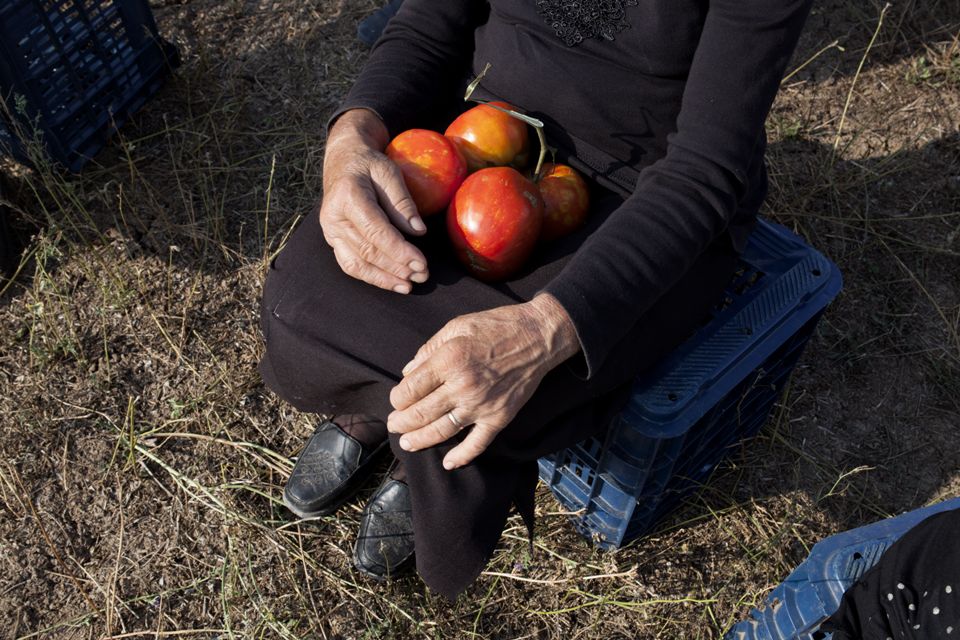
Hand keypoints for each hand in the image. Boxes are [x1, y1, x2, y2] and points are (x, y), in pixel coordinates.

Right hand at [319, 109, 428, 292]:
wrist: (343, 161)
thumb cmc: (369, 164)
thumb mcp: (389, 172)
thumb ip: (402, 201)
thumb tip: (419, 231)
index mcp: (348, 195)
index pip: (376, 231)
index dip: (399, 250)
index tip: (421, 262)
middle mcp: (333, 216)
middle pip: (367, 251)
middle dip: (397, 267)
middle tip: (423, 275)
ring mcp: (330, 231)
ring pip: (357, 263)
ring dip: (385, 278)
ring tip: (409, 285)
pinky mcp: (332, 240)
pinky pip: (350, 264)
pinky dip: (371, 277)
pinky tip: (392, 282)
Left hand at [386, 294, 580, 468]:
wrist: (537, 336)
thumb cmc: (495, 326)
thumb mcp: (456, 326)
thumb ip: (429, 349)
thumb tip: (408, 372)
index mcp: (448, 361)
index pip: (409, 390)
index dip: (396, 398)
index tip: (397, 399)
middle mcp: (462, 386)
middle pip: (420, 414)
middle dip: (400, 422)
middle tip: (394, 424)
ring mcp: (481, 405)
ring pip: (441, 432)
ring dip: (420, 440)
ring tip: (407, 443)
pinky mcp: (499, 417)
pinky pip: (477, 444)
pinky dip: (462, 457)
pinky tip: (448, 463)